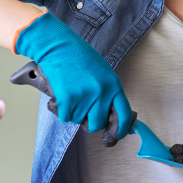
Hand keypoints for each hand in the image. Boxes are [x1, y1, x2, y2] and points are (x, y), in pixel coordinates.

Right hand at [14, 12, 133, 136]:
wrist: (59, 47)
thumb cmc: (80, 58)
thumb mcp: (104, 74)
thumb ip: (109, 94)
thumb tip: (113, 117)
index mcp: (113, 86)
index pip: (124, 116)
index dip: (120, 130)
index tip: (116, 135)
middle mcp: (101, 93)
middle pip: (98, 125)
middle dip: (91, 123)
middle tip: (84, 112)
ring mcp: (85, 98)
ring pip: (79, 121)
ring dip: (74, 113)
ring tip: (72, 95)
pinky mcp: (68, 100)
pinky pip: (66, 118)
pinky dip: (62, 111)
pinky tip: (62, 95)